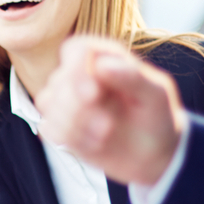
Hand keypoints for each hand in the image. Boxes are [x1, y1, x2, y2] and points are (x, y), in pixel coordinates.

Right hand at [33, 36, 187, 184]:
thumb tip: (102, 65)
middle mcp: (82, 74)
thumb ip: (133, 76)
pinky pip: (47, 126)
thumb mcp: (156, 95)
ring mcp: (68, 99)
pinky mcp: (61, 123)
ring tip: (104, 136)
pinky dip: (70, 139)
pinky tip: (93, 144)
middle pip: (58, 80)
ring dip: (75, 125)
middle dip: (79, 109)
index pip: (76, 49)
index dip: (77, 69)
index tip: (93, 94)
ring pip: (47, 102)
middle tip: (108, 127)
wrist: (153, 153)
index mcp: (106, 57)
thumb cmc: (156, 117)